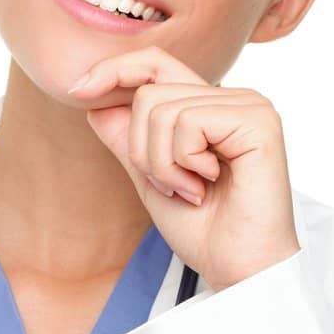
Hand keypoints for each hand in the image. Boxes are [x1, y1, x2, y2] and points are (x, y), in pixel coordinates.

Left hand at [68, 45, 301, 291]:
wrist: (239, 270)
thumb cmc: (204, 231)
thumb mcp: (150, 179)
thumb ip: (128, 140)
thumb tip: (95, 104)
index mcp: (211, 106)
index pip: (154, 63)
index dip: (113, 70)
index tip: (76, 90)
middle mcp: (233, 97)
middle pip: (148, 93)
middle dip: (142, 150)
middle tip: (172, 187)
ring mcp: (249, 105)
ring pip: (161, 110)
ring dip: (162, 164)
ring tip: (191, 190)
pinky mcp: (257, 120)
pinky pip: (187, 122)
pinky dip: (183, 162)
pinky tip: (207, 184)